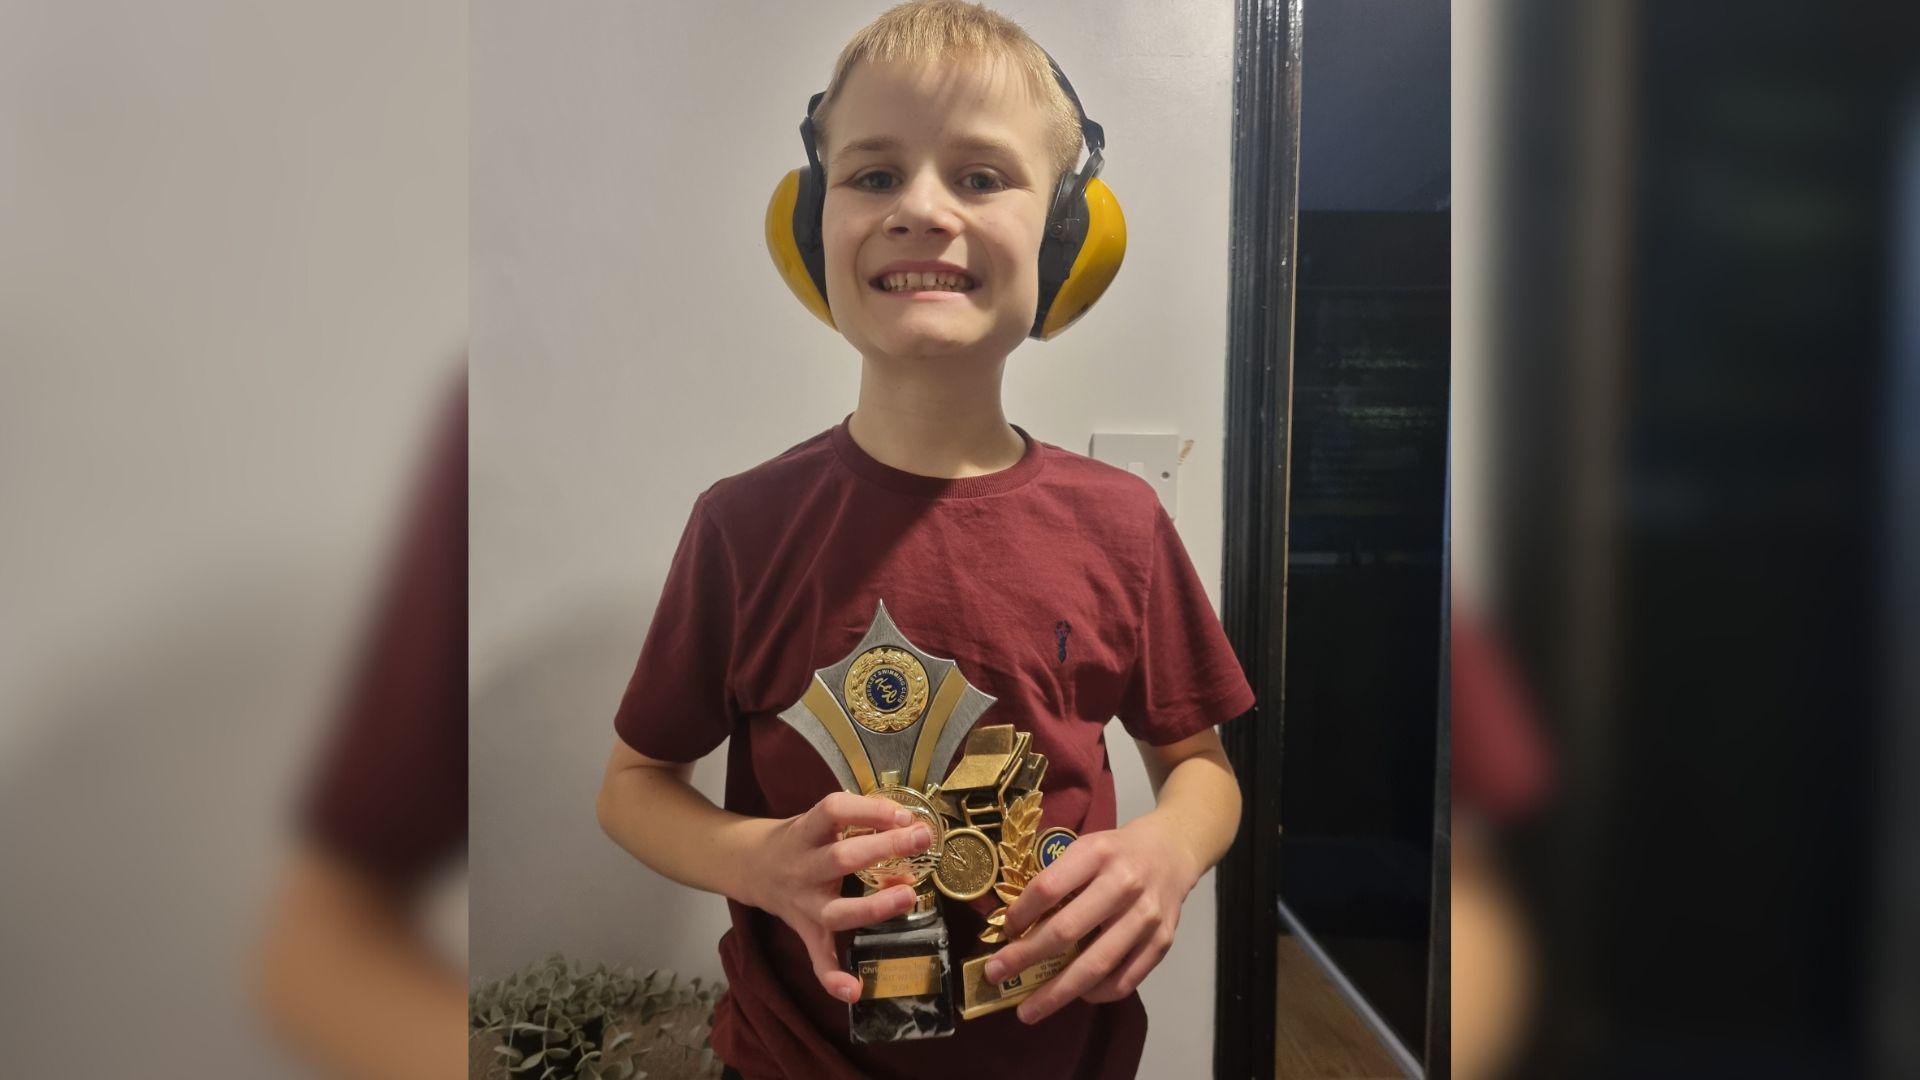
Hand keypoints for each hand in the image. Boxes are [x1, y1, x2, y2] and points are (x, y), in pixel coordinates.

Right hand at [741, 792, 932, 1003]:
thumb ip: (854, 819)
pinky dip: (833, 978)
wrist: (750, 866)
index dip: (867, 810)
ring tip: (908, 895)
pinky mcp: (805, 931)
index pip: (833, 812)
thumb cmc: (798, 840)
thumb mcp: (816, 820)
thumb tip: (906, 819)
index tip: (901, 813)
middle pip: (840, 860)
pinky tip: (854, 990)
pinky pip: (817, 959)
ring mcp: (803, 904)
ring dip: (873, 907)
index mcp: (805, 833)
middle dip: (884, 848)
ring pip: (836, 911)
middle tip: (920, 839)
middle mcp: (802, 869)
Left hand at [983, 814, 1200, 1023]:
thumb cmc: (1116, 853)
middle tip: (995, 975)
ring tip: (1028, 1010)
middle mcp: (1124, 884)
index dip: (1020, 913)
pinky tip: (1076, 995)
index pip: (1048, 887)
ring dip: (1057, 992)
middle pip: (1067, 930)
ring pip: (1096, 965)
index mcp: (1097, 853)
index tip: (1004, 931)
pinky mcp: (1162, 942)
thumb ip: (1057, 880)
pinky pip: (1124, 981)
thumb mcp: (1086, 848)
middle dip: (1025, 957)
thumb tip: (1016, 928)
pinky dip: (1096, 994)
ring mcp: (1146, 917)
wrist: (1172, 852)